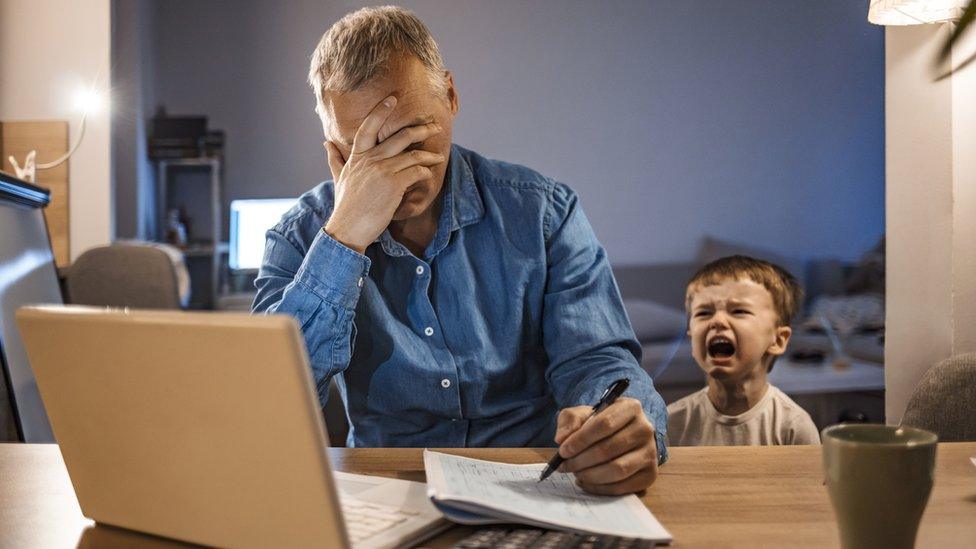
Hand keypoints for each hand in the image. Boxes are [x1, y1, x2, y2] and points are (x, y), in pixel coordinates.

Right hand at [323, 95, 443, 252]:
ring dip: (429, 155)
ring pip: (413, 155)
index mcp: (357, 157)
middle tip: (434, 126)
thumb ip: (335, 159)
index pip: (368, 127)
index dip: (380, 110)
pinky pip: (416, 172)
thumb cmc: (346, 206)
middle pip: (400, 137)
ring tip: (439, 156)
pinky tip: (429, 175)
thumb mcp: (339, 179)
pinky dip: (425, 173)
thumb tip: (326, 143)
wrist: (348, 229)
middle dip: (421, 129)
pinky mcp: (394, 185)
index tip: (393, 98)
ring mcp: (383, 171)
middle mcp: (370, 160)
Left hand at [554, 397, 658, 494]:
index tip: (563, 450)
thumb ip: (570, 421)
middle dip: (581, 460)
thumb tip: (562, 438)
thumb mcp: (583, 414)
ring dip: (590, 475)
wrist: (622, 435)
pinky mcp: (650, 474)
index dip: (581, 439)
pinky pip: (622, 487)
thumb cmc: (600, 423)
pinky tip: (585, 482)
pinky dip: (599, 488)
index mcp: (631, 408)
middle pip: (609, 449)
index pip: (605, 424)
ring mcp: (651, 453)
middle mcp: (646, 429)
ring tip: (575, 472)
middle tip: (564, 465)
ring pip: (617, 470)